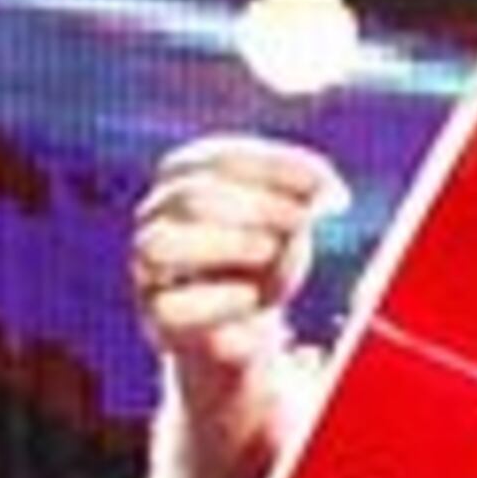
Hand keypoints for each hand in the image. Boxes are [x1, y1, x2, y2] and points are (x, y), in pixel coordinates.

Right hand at [128, 134, 346, 380]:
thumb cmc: (262, 252)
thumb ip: (303, 198)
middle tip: (301, 220)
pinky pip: (172, 307)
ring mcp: (149, 264)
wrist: (240, 318)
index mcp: (185, 175)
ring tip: (268, 250)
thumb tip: (327, 189)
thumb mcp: (287, 219)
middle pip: (191, 198)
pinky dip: (219, 300)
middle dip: (257, 206)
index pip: (219, 159)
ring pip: (162, 245)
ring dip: (226, 244)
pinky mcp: (159, 313)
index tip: (321, 182)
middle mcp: (157, 214)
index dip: (273, 168)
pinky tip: (252, 297)